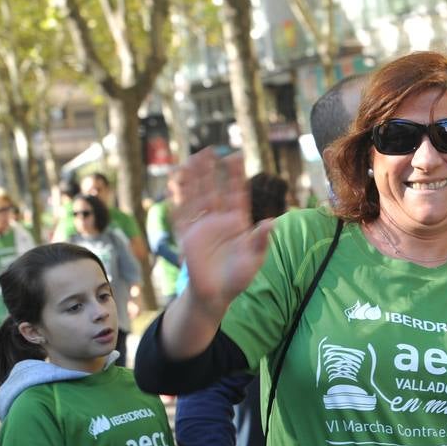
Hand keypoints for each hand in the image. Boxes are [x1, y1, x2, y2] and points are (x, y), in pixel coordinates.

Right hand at [174, 148, 273, 313]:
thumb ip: (260, 241)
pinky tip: (174, 183)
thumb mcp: (253, 261)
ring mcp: (202, 226)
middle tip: (210, 150)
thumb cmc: (238, 279)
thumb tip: (272, 222)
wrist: (215, 295)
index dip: (235, 177)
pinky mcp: (187, 236)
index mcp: (237, 223)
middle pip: (214, 190)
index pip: (236, 194)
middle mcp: (219, 221)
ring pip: (197, 197)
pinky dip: (178, 199)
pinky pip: (181, 214)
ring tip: (191, 159)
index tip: (236, 156)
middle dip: (212, 171)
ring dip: (194, 179)